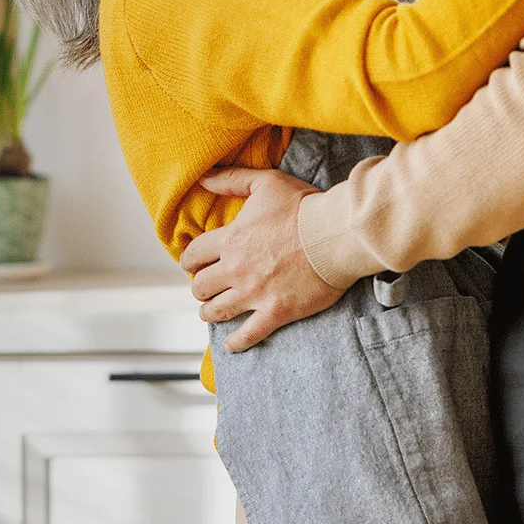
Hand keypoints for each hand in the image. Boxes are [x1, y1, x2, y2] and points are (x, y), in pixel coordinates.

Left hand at [180, 168, 342, 352]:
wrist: (335, 235)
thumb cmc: (304, 207)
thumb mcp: (266, 183)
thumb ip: (232, 179)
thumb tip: (203, 178)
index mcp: (231, 239)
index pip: (195, 254)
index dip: (189, 261)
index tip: (190, 265)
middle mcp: (236, 269)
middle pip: (201, 286)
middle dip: (199, 287)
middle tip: (204, 288)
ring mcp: (254, 293)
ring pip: (216, 311)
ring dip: (208, 312)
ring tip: (209, 312)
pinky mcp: (275, 311)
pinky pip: (248, 334)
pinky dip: (236, 342)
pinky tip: (230, 344)